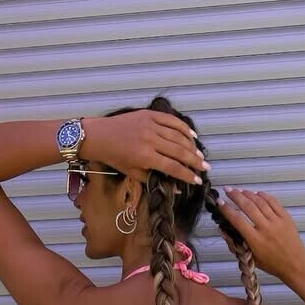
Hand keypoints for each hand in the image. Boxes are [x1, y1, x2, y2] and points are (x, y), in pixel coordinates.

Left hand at [87, 111, 206, 189]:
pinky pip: (172, 120)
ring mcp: (151, 125)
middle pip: (179, 151)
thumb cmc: (114, 157)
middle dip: (195, 161)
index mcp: (145, 157)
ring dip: (192, 146)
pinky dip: (184, 128)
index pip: (173, 167)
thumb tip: (176, 189)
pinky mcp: (149, 114)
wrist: (99, 136)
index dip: (187, 175)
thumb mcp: (132, 173)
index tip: (197, 181)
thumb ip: (154, 180)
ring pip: (178, 136)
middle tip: (206, 168)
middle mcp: (150, 140)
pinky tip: (192, 136)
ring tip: (200, 155)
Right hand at [212, 187, 304, 280]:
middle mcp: (266, 228)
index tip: (220, 203)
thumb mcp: (251, 258)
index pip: (237, 220)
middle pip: (248, 206)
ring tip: (239, 190)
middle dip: (235, 195)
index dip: (227, 210)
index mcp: (256, 240)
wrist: (295, 265)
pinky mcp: (286, 217)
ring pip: (260, 201)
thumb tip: (223, 231)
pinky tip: (256, 194)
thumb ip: (236, 245)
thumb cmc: (272, 264)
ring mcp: (277, 221)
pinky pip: (273, 201)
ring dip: (248, 193)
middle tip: (227, 190)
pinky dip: (263, 196)